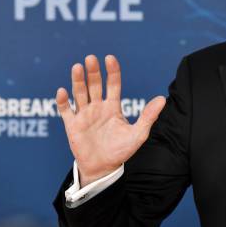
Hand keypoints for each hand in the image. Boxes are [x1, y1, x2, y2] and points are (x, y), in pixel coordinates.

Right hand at [56, 54, 164, 186]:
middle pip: (95, 85)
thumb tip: (162, 99)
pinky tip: (62, 91)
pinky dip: (63, 101)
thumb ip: (149, 116)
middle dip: (93, 72)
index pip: (113, 84)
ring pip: (80, 93)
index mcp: (113, 107)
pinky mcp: (72, 125)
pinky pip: (66, 111)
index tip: (110, 58)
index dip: (112, 71)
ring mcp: (84, 115)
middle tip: (91, 58)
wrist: (104, 168)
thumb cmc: (121, 150)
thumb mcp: (138, 134)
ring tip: (77, 67)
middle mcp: (98, 107)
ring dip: (78, 81)